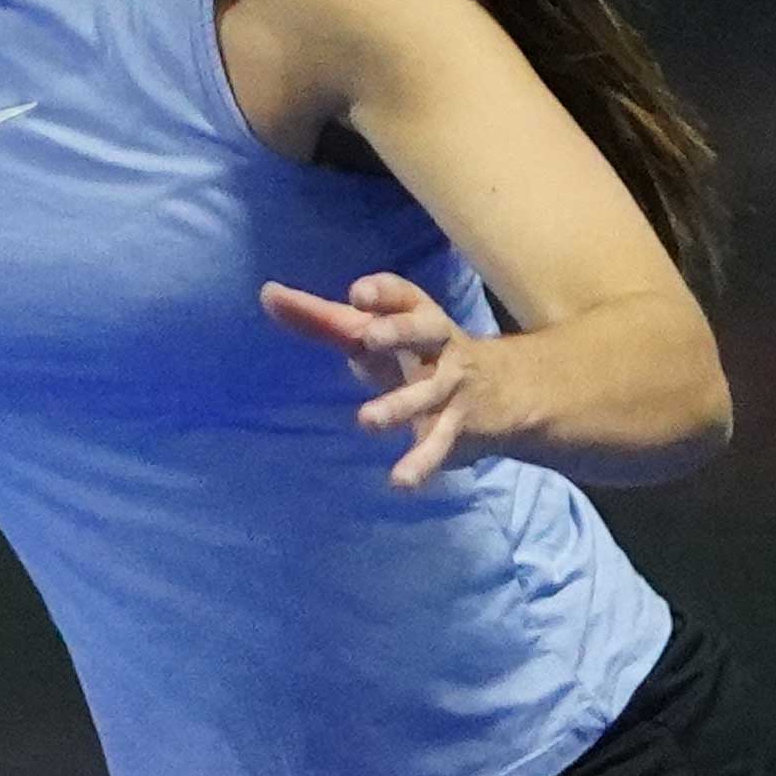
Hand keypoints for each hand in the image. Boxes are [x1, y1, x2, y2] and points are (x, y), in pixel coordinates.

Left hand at [262, 270, 508, 488]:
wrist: (507, 392)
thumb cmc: (420, 354)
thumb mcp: (375, 335)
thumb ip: (321, 320)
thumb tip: (267, 296)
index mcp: (417, 316)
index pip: (404, 296)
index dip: (383, 293)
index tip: (357, 294)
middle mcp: (439, 346)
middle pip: (424, 331)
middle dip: (398, 332)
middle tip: (366, 338)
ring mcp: (451, 388)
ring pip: (427, 394)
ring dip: (399, 406)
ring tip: (366, 421)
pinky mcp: (457, 428)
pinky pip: (439, 445)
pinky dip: (421, 463)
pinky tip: (400, 482)